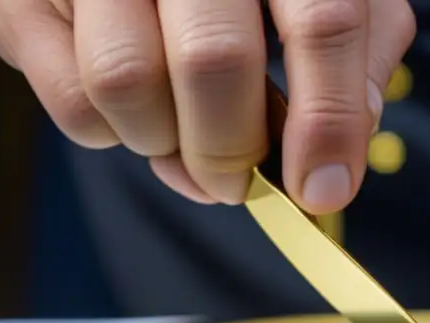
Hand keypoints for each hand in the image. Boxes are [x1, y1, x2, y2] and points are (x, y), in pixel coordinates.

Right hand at [0, 0, 414, 209]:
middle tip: (240, 183)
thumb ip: (357, 55)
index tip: (322, 191)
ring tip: (186, 142)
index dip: (327, 122)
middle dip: (234, 152)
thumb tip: (331, 157)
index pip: (321, 24)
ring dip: (167, 146)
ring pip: (128, 82)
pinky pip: (72, 101)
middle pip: (214, 61)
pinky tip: (140, 112)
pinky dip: (113, 135)